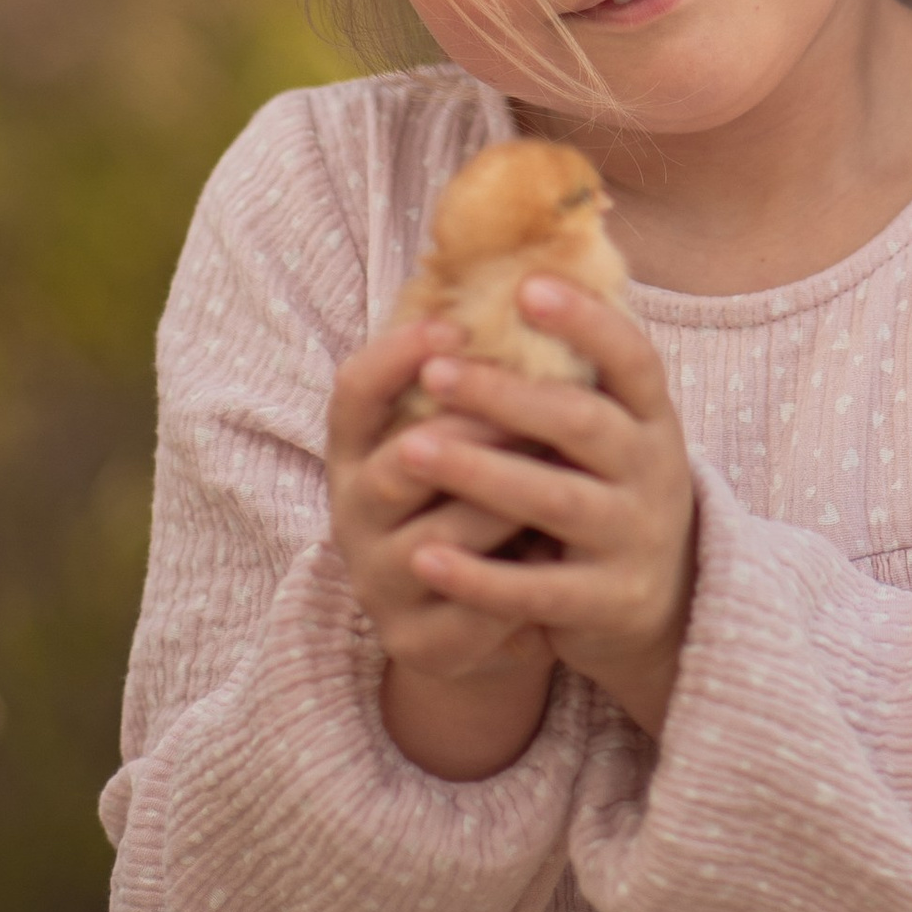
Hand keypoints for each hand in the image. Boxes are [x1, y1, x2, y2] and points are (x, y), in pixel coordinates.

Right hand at [327, 317, 553, 779]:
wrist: (480, 615)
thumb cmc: (484, 493)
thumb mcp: (469, 432)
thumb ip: (482, 371)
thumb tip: (538, 268)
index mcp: (357, 451)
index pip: (352, 391)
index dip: (397, 356)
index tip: (455, 324)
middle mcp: (353, 514)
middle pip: (400, 463)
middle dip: (475, 432)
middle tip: (535, 407)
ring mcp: (378, 583)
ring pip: (442, 538)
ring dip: (505, 506)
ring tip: (558, 478)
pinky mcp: (416, 643)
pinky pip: (471, 611)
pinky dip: (516, 582)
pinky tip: (554, 556)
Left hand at [389, 283, 698, 745]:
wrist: (661, 599)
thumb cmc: (609, 485)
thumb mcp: (616, 427)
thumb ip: (578, 373)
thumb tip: (518, 272)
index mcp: (652, 416)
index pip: (632, 356)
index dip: (585, 320)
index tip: (525, 286)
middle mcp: (653, 469)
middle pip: (580, 422)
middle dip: (505, 395)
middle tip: (437, 371)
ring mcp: (633, 536)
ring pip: (553, 500)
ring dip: (480, 472)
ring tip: (410, 451)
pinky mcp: (607, 601)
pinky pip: (535, 588)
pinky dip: (478, 576)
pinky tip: (424, 558)